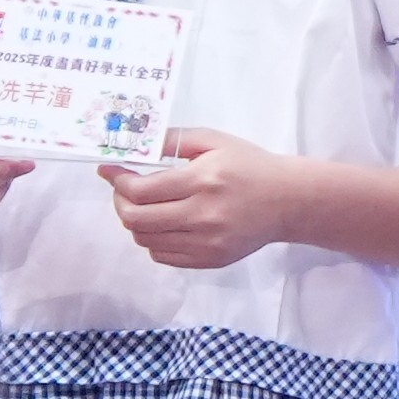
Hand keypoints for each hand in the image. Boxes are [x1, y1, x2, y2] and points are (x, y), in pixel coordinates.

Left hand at [103, 131, 294, 269]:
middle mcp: (202, 215)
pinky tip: (164, 224)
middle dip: (120, 202)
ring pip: (145, 240)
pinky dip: (154, 239)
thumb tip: (134, 144)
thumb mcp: (214, 141)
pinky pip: (162, 255)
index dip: (117, 181)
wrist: (289, 201)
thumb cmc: (250, 166)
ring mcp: (206, 242)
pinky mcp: (210, 259)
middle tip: (122, 190)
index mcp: (202, 180)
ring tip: (144, 206)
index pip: (140, 190)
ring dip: (135, 222)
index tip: (109, 172)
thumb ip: (173, 139)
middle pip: (135, 219)